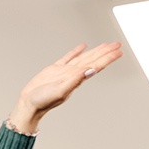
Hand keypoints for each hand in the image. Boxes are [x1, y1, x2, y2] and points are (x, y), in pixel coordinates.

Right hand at [7, 42, 122, 133]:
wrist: (29, 104)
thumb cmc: (43, 101)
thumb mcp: (60, 91)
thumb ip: (75, 80)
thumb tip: (90, 70)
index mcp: (76, 79)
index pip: (96, 66)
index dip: (108, 58)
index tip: (118, 52)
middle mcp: (73, 74)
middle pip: (93, 60)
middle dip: (106, 52)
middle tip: (117, 44)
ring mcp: (64, 71)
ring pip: (83, 57)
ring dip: (95, 51)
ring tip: (105, 45)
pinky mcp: (55, 69)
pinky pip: (68, 57)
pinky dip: (76, 51)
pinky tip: (83, 47)